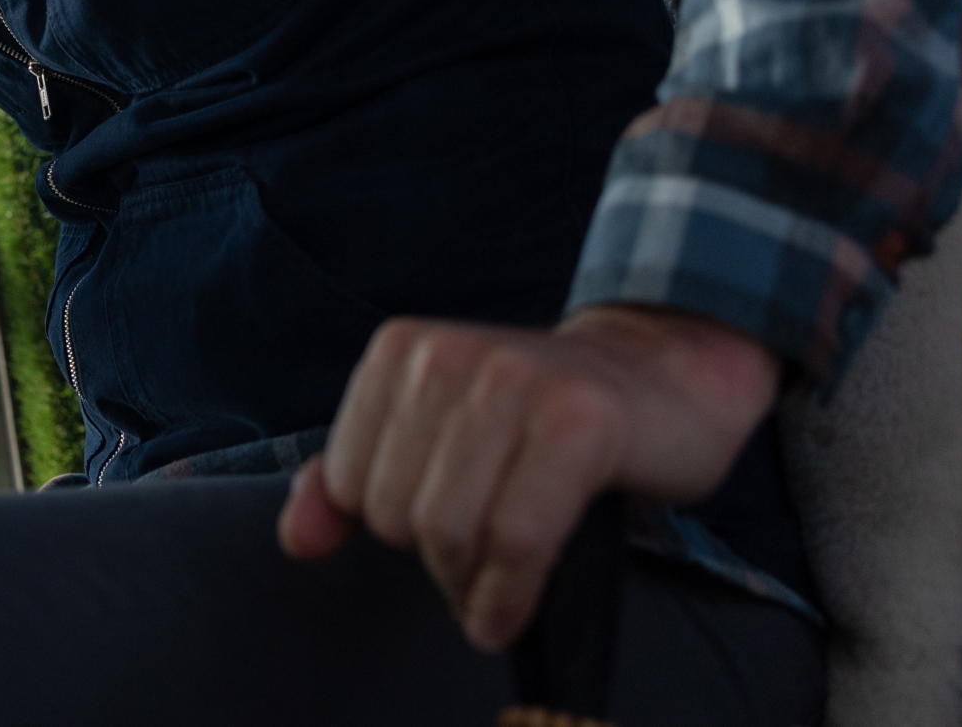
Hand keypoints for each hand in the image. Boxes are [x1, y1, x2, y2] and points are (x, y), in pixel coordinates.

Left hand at [276, 304, 779, 650]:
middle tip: (480, 563)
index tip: (437, 537)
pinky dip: (510, 595)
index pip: (351, 486)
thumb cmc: (540, 418)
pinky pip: (517, 542)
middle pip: (401, 515)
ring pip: (454, 532)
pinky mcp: (579, 420)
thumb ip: (351, 481)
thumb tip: (298, 540)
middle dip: (439, 562)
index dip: (392, 531)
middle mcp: (450, 354)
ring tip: (500, 581)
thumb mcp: (433, 434)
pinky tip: (511, 610)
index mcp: (399, 351)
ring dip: (475, 585)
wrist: (663, 372)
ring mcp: (516, 380)